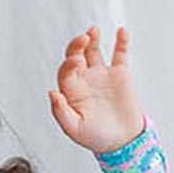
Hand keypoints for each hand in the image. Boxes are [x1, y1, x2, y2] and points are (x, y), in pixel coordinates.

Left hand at [49, 25, 145, 154]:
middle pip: (76, 56)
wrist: (121, 140)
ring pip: (94, 51)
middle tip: (83, 40)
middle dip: (76, 46)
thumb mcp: (74, 129)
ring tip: (93, 31)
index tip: (74, 63)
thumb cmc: (95, 137)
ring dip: (93, 39)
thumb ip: (61, 112)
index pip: (65, 72)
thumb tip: (52, 94)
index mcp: (71, 92)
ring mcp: (102, 75)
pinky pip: (120, 54)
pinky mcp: (120, 74)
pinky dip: (121, 41)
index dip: (68, 64)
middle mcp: (84, 80)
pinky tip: (121, 31)